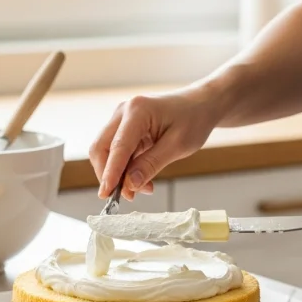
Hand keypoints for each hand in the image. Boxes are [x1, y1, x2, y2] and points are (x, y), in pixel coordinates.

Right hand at [89, 87, 221, 199]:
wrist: (200, 105)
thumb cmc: (194, 119)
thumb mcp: (178, 146)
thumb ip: (151, 164)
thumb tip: (130, 184)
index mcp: (137, 111)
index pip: (118, 146)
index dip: (110, 172)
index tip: (107, 194)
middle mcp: (124, 112)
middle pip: (101, 148)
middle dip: (108, 174)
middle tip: (123, 197)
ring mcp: (122, 119)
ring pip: (107, 152)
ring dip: (118, 174)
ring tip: (141, 189)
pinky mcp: (125, 129)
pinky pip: (118, 153)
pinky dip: (125, 169)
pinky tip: (141, 180)